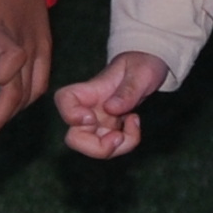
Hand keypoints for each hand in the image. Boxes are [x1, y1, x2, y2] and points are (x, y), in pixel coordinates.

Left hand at [0, 0, 50, 145]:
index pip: (12, 61)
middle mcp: (26, 43)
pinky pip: (40, 83)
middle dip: (0, 118)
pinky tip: (8, 108)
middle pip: (21, 90)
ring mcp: (38, 48)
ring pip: (32, 92)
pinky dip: (25, 100)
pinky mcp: (43, 49)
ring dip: (11, 113)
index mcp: (5, 29)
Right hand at [54, 52, 171, 159]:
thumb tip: (110, 109)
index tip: (92, 118)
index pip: (64, 100)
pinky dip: (127, 143)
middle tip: (119, 136)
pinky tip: (134, 123)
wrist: (148, 68)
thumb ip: (127, 91)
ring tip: (134, 124)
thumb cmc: (141, 64)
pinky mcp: (109, 130)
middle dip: (97, 148)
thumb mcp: (140, 73)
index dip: (70, 114)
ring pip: (93, 148)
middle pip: (74, 138)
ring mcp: (98, 122)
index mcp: (90, 90)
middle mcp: (89, 109)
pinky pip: (112, 147)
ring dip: (117, 148)